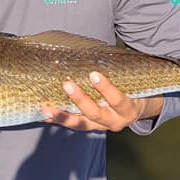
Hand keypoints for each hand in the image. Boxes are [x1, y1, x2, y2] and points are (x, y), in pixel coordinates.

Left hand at [42, 72, 162, 131]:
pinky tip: (44, 115)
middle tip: (67, 84)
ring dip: (63, 115)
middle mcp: (114, 121)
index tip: (94, 74)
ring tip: (47, 107)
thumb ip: (118, 73)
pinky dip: (58, 119)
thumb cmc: (131, 90)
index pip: (118, 100)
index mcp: (127, 109)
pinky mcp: (89, 127)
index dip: (106, 89)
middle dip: (81, 100)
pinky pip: (73, 125)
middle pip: (96, 113)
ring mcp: (100, 127)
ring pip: (81, 124)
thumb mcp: (131, 84)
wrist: (135, 110)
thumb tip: (95, 51)